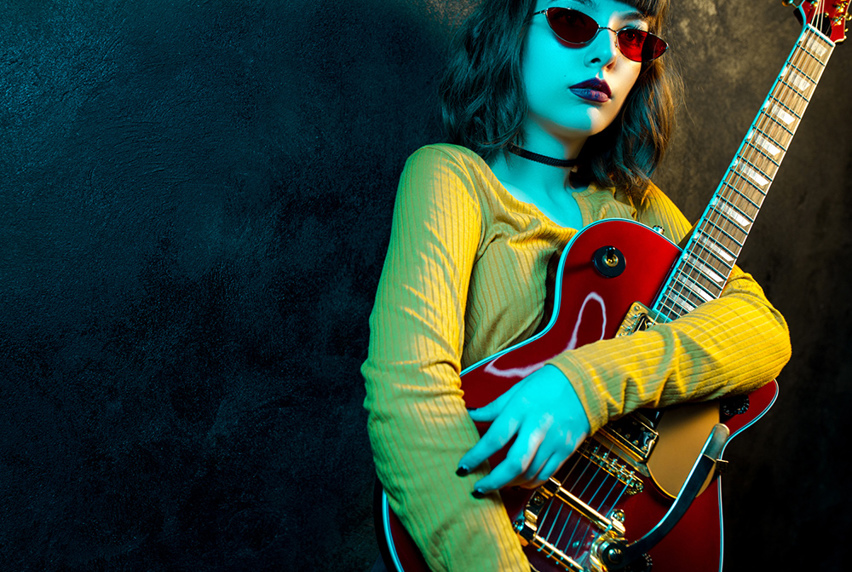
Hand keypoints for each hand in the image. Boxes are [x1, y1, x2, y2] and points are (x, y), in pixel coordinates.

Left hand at [457, 365, 589, 495]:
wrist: (586, 384)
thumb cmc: (547, 384)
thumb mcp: (517, 390)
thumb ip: (494, 408)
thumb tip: (469, 415)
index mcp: (522, 409)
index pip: (495, 437)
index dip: (476, 455)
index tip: (462, 467)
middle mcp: (538, 427)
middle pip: (515, 463)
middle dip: (494, 480)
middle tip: (478, 488)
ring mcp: (554, 441)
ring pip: (530, 473)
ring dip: (510, 483)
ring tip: (495, 484)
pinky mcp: (566, 451)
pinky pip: (546, 475)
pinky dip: (529, 483)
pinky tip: (518, 482)